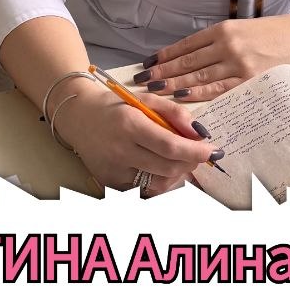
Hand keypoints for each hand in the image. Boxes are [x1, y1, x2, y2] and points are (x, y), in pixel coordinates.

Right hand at [53, 82, 219, 196]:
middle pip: (168, 168)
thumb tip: (199, 132)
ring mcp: (114, 171)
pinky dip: (159, 180)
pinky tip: (160, 167)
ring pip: (158, 184)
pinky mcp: (110, 183)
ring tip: (179, 159)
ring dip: (177, 174)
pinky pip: (144, 189)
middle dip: (191, 162)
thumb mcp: (144, 99)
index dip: (196, 151)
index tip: (212, 149)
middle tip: (199, 153)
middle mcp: (120, 151)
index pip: (171, 146)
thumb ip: (174, 113)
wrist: (77, 117)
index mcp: (130, 125)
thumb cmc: (115, 105)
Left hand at [134, 15, 289, 101]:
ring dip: (172, 83)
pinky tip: (180, 95)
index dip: (165, 55)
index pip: (186, 44)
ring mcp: (237, 63)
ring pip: (197, 75)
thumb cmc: (270, 34)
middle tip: (141, 79)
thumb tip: (187, 57)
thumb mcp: (240, 29)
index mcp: (223, 29)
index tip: (148, 62)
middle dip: (162, 71)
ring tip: (153, 89)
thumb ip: (216, 41)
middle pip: (187, 61)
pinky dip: (197, 92)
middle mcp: (227, 45)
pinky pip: (217, 88)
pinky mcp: (248, 80)